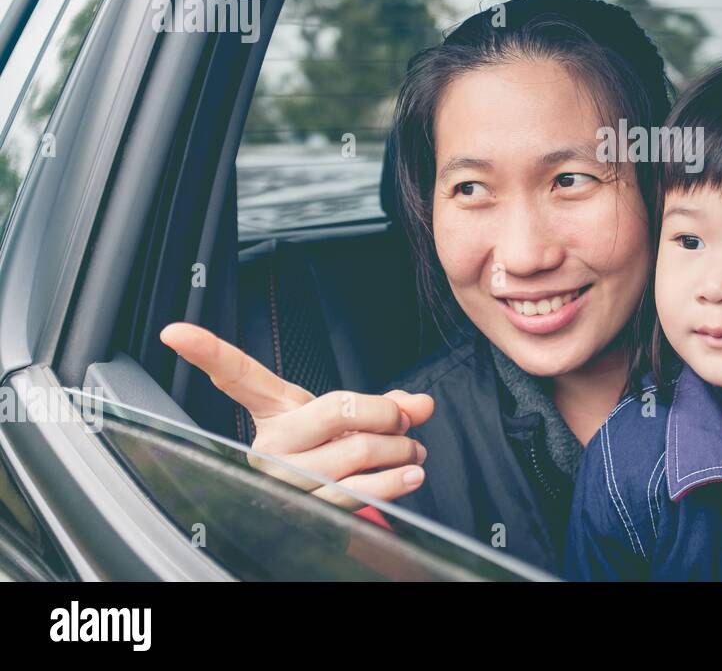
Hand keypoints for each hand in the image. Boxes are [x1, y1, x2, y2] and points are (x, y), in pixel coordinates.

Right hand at [159, 322, 434, 510]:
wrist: (325, 515)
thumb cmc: (333, 457)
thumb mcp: (351, 422)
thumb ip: (385, 405)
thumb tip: (420, 403)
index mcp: (273, 414)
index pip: (238, 376)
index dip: (205, 351)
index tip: (174, 332)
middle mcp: (271, 446)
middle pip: (336, 409)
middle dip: (387, 414)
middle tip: (405, 420)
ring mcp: (284, 482)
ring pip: (356, 453)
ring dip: (400, 450)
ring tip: (411, 450)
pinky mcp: (306, 513)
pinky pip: (360, 492)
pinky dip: (395, 481)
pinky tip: (410, 474)